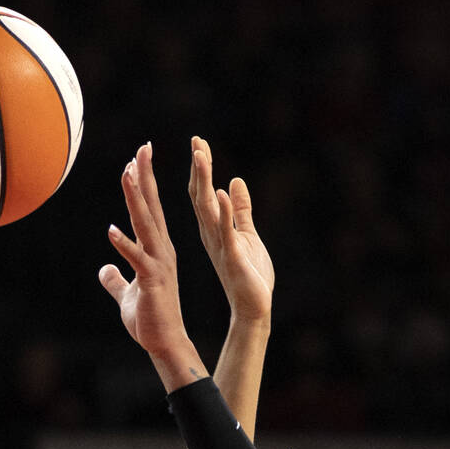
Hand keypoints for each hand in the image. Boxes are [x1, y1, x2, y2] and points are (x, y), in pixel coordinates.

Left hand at [98, 143, 203, 386]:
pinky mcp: (152, 281)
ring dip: (135, 199)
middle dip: (145, 177)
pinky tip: (111, 230)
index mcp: (157, 250)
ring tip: (127, 173)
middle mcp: (161, 251)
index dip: (144, 183)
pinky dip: (124, 244)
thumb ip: (115, 280)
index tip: (138, 156)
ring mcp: (158, 264)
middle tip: (142, 148)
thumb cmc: (150, 319)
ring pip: (145, 225)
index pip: (150, 210)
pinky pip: (137, 259)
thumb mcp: (126, 295)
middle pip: (151, 208)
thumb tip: (104, 270)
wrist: (165, 342)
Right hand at [188, 136, 273, 322]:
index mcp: (213, 229)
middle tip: (195, 141)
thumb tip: (235, 182)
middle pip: (200, 195)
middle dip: (198, 167)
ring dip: (204, 181)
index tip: (198, 142)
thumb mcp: (247, 234)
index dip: (201, 168)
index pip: (202, 193)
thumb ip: (241, 209)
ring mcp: (220, 244)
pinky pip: (227, 230)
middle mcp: (211, 234)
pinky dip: (224, 210)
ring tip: (200, 156)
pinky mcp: (233, 255)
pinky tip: (220, 191)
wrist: (254, 307)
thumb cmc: (250, 274)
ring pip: (208, 208)